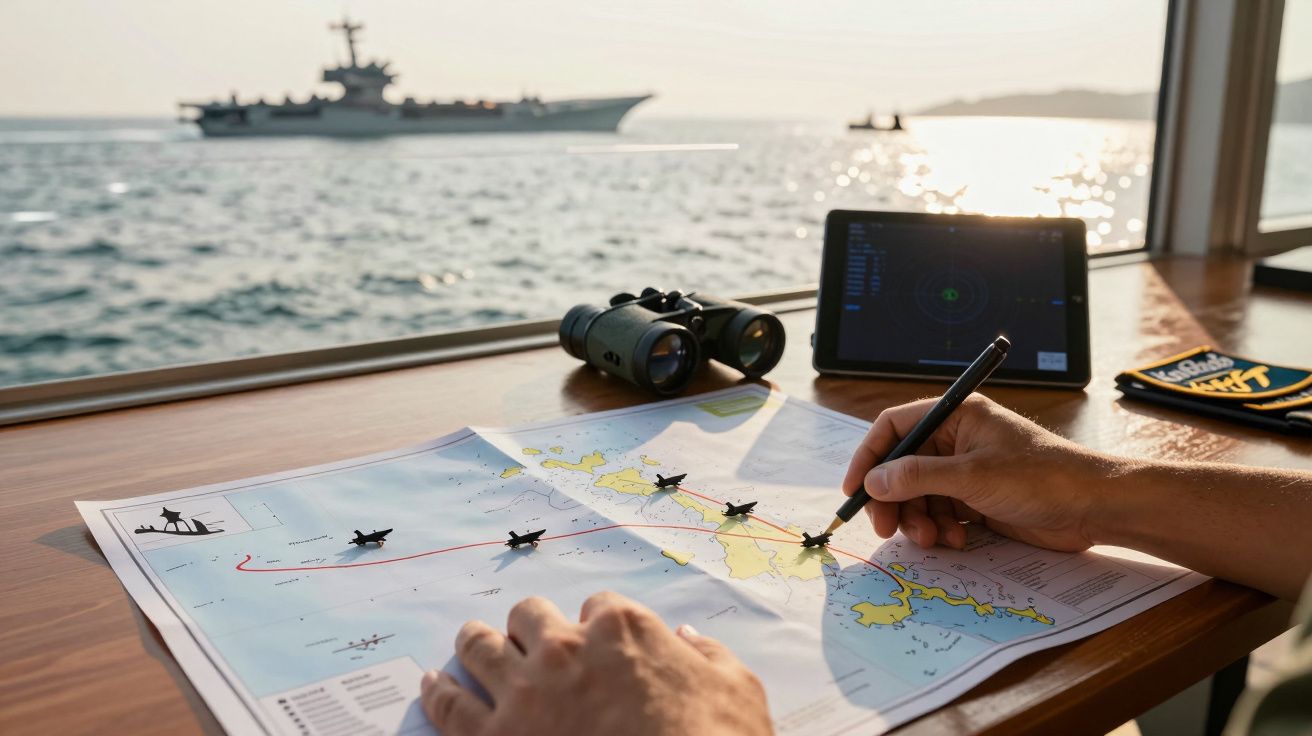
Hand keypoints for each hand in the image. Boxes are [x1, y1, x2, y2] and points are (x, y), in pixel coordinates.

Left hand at [421, 592, 772, 735]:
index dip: (597, 624)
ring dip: (477, 641)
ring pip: (480, 645)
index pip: (598, 607)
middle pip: (530, 615)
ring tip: (470, 641)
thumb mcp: (738, 689)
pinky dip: (439, 692)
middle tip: (530, 639)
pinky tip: (433, 685)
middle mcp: (566, 649)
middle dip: (532, 625)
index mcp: (622, 629)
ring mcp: (525, 693)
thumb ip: (709, 656)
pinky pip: (450, 706)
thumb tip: (686, 641)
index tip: (595, 639)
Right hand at [842, 394, 1112, 551]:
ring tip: (934, 539)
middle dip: (893, 500)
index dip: (870, 456)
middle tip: (887, 529)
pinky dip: (941, 529)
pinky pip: (941, 514)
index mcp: (956, 416)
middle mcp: (957, 440)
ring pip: (919, 496)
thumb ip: (917, 477)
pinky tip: (957, 540)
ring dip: (919, 520)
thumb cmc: (1042, 477)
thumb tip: (873, 482)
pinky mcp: (979, 500)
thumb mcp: (973, 476)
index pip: (895, 427)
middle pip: (902, 467)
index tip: (854, 489)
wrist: (1095, 508)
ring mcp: (967, 472)